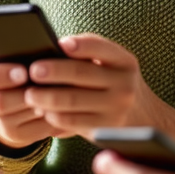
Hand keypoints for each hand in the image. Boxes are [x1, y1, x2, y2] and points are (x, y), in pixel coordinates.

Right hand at [0, 52, 52, 149]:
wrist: (11, 97)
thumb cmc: (17, 65)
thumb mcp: (13, 53)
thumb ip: (21, 49)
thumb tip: (45, 46)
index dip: (5, 75)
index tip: (24, 72)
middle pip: (0, 102)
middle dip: (25, 94)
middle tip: (46, 86)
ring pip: (18, 118)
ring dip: (39, 106)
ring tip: (58, 95)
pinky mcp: (14, 136)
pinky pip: (32, 131)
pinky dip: (49, 119)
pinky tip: (62, 109)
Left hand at [22, 34, 174, 146]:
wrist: (145, 119)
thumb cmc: (116, 83)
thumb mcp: (114, 65)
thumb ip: (90, 53)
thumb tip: (54, 48)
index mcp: (124, 61)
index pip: (101, 48)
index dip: (80, 45)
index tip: (59, 43)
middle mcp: (123, 83)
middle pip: (81, 74)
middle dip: (53, 71)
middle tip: (32, 70)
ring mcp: (116, 108)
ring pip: (73, 100)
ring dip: (46, 97)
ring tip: (29, 94)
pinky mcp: (104, 129)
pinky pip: (73, 122)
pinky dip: (54, 116)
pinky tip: (43, 112)